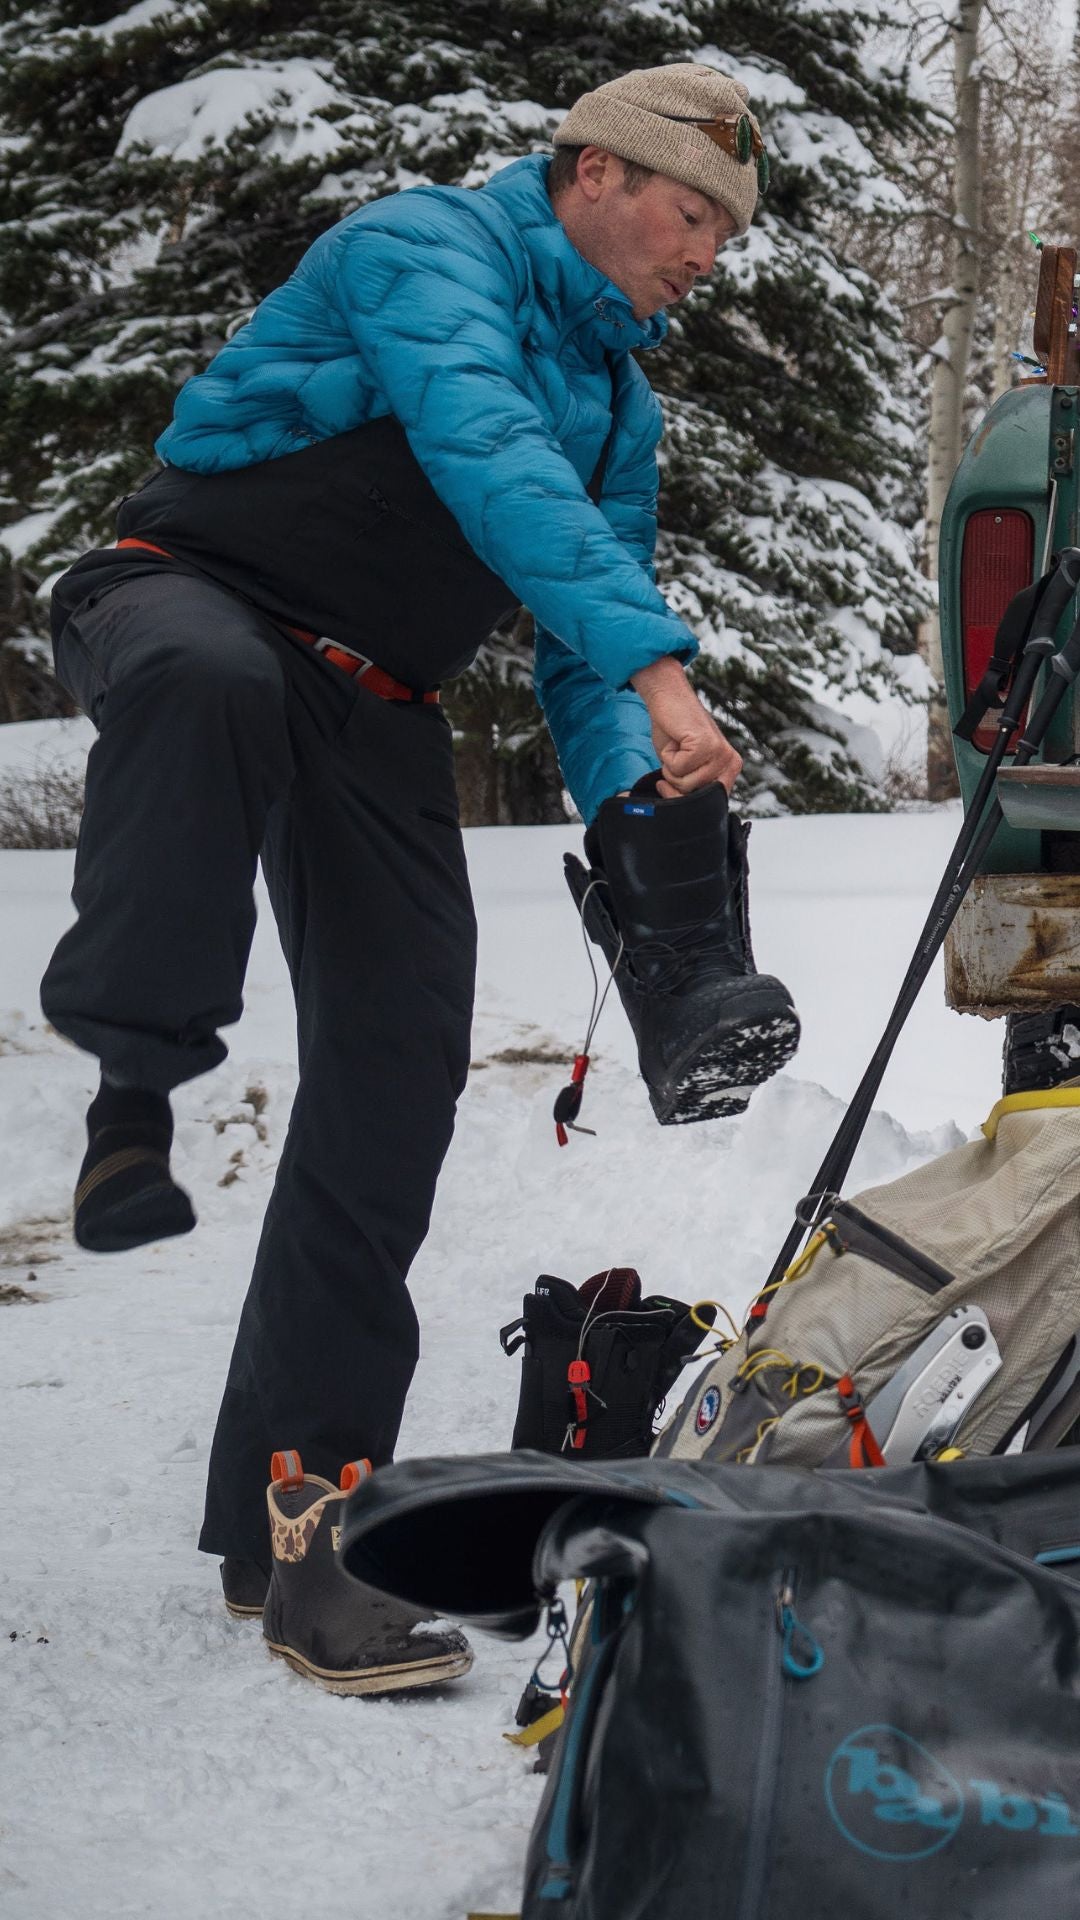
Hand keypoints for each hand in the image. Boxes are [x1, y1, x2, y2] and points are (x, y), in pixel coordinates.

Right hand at [630, 656, 741, 797]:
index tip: (669, 785)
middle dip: (675, 783)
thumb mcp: (685, 768)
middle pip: (695, 797)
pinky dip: (669, 757)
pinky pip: (678, 769)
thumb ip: (692, 787)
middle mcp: (730, 762)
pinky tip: (676, 739)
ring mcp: (721, 754)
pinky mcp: (706, 745)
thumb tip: (684, 811)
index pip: (709, 804)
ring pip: (685, 784)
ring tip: (677, 747)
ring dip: (671, 768)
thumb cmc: (674, 733)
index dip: (684, 800)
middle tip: (674, 760)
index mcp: (730, 769)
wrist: (668, 699)